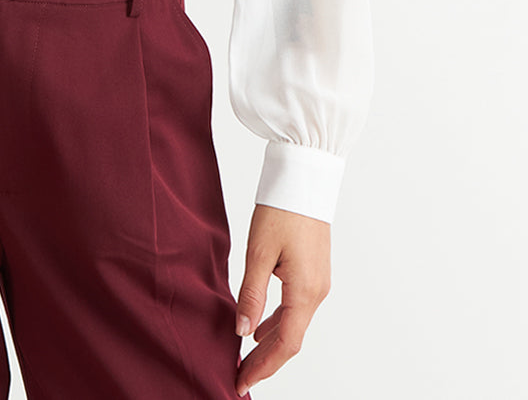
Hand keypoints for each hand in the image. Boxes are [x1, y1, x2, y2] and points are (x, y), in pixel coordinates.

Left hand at [234, 204, 330, 395]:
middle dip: (265, 360)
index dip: (263, 367)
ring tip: (244, 356)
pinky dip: (278, 323)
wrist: (304, 177)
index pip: (285, 345)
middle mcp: (317, 292)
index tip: (240, 381)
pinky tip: (259, 326)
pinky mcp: (314, 271)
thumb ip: (251, 294)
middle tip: (239, 375)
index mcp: (305, 291)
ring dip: (271, 343)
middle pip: (291, 339)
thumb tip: (242, 330)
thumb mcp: (258, 251)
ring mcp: (318, 282)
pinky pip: (297, 308)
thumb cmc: (281, 208)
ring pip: (294, 324)